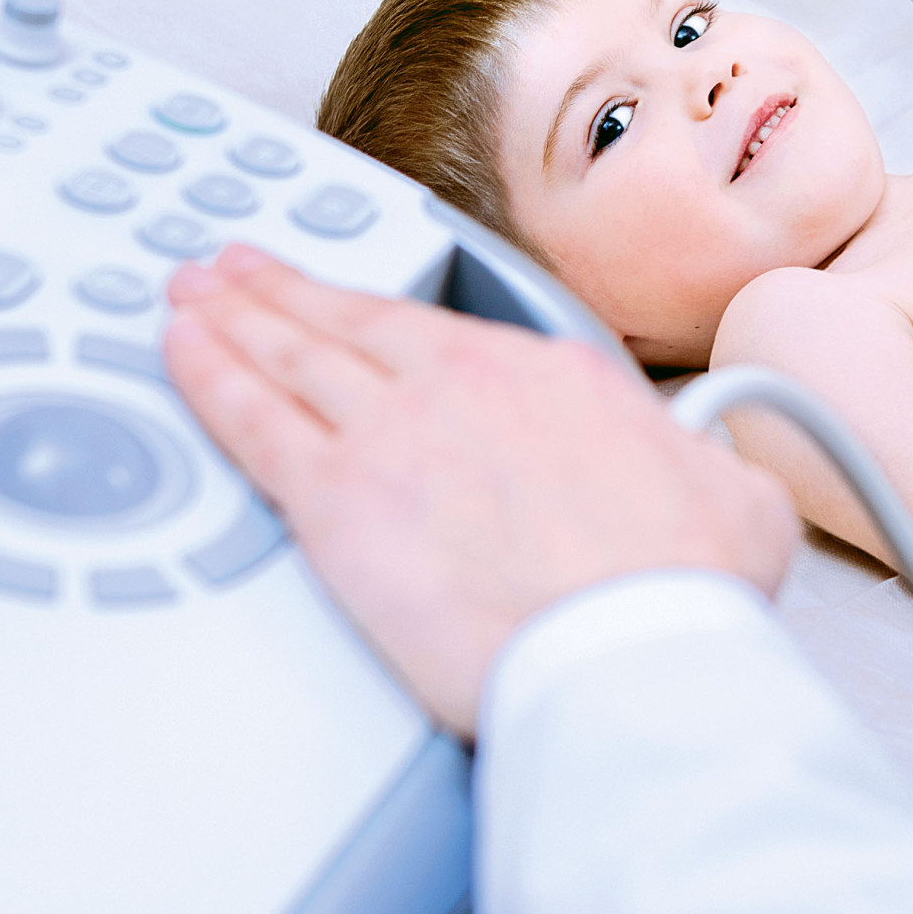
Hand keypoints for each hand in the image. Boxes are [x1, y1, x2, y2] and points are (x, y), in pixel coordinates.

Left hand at [162, 245, 798, 735]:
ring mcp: (396, 436)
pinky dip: (208, 378)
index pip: (448, 332)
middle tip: (237, 269)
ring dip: (234, 317)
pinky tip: (181, 354)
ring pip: (290, 356)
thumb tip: (710, 468)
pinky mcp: (339, 504)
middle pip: (351, 324)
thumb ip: (702, 463)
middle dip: (286, 292)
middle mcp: (464, 386)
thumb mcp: (732, 494)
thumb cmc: (681, 585)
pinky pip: (251, 422)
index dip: (386, 313)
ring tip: (194, 296)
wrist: (631, 644)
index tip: (361, 307)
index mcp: (553, 377)